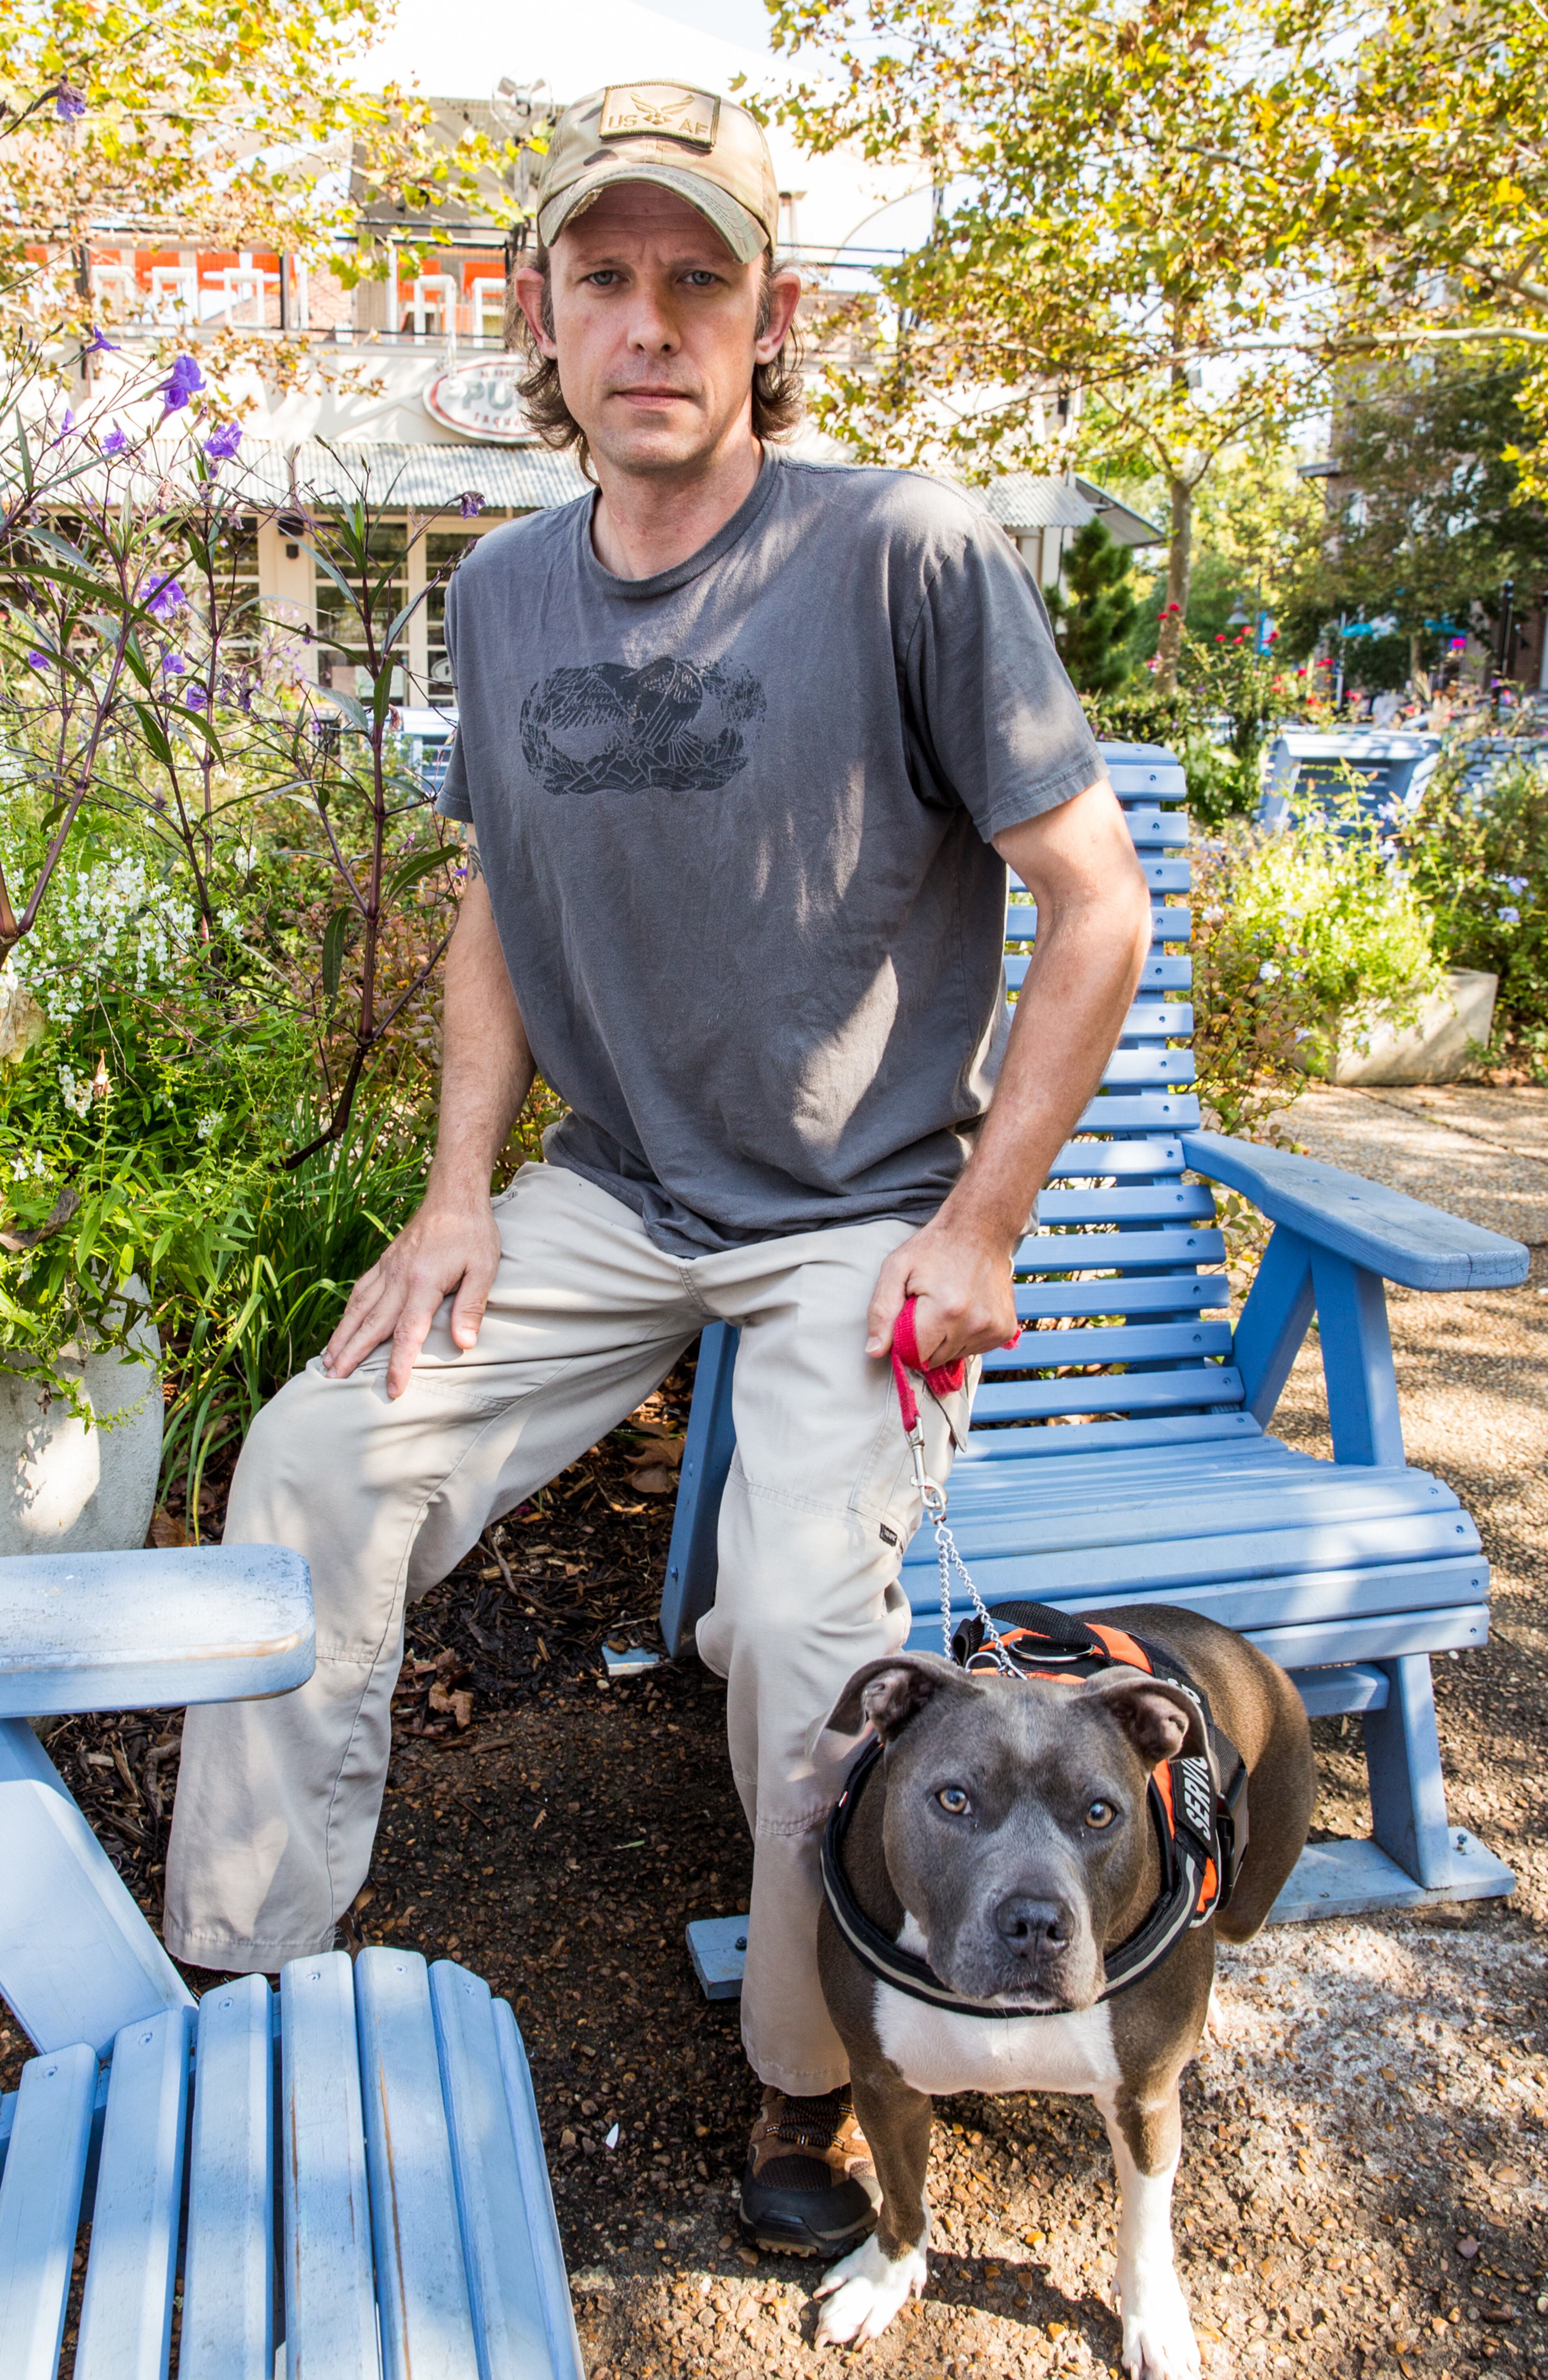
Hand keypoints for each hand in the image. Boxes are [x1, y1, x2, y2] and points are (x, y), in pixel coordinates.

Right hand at [321, 1189, 500, 1398]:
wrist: (453, 1196)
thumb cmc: (473, 1233)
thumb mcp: (484, 1268)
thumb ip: (472, 1306)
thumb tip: (464, 1343)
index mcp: (423, 1283)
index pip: (407, 1332)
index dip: (398, 1363)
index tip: (392, 1389)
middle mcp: (398, 1278)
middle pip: (371, 1325)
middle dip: (352, 1355)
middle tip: (334, 1382)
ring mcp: (387, 1269)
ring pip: (358, 1308)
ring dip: (341, 1336)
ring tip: (327, 1362)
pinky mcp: (385, 1262)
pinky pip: (361, 1291)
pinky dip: (348, 1312)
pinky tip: (343, 1327)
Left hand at [864, 1215, 1017, 1370]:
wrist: (980, 1229)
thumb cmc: (933, 1248)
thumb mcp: (896, 1269)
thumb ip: (881, 1311)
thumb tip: (873, 1352)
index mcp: (944, 1310)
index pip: (915, 1355)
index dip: (904, 1342)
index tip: (907, 1319)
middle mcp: (972, 1324)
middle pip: (935, 1359)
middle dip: (926, 1341)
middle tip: (927, 1308)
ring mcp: (993, 1329)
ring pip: (955, 1356)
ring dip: (946, 1339)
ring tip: (948, 1306)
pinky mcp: (1005, 1330)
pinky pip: (975, 1350)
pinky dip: (965, 1336)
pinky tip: (965, 1310)